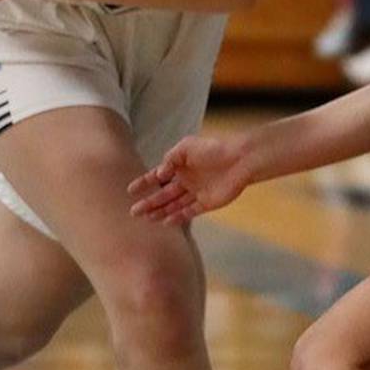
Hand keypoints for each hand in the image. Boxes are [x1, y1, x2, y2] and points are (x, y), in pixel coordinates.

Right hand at [129, 131, 255, 225]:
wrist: (239, 159)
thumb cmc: (213, 148)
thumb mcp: (186, 147)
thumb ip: (170, 159)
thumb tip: (159, 173)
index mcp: (180, 165)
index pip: (158, 175)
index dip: (144, 182)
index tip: (130, 190)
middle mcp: (186, 180)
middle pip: (164, 194)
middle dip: (149, 203)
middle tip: (134, 212)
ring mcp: (196, 192)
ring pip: (174, 205)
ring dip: (160, 211)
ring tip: (147, 219)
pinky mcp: (207, 203)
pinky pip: (189, 212)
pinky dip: (178, 217)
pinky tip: (166, 222)